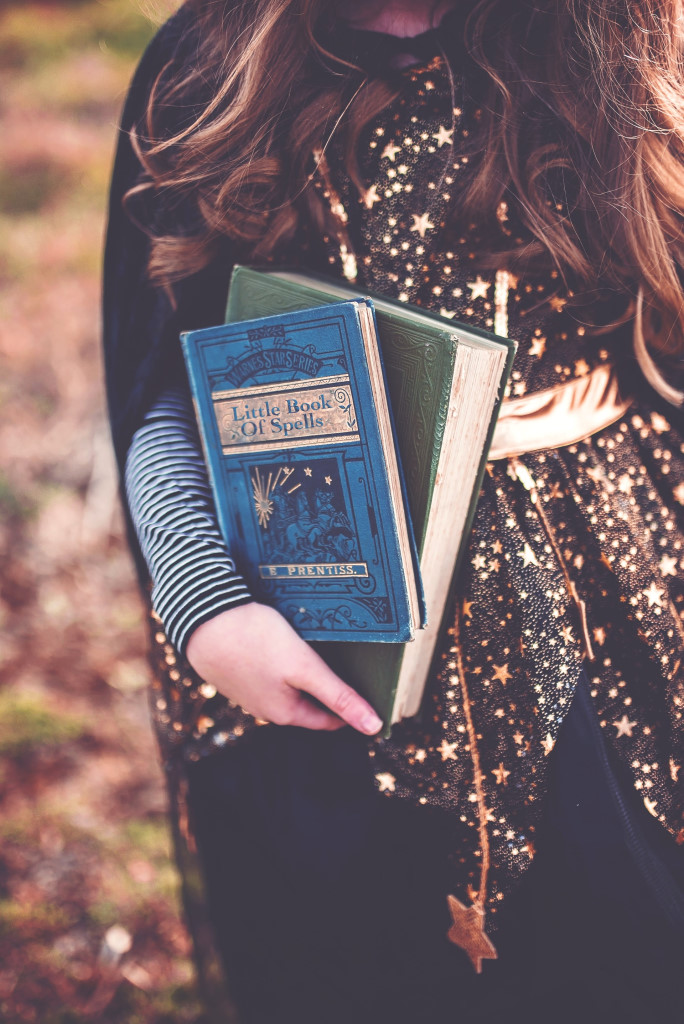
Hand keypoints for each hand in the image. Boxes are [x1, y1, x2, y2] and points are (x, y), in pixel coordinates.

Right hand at [185, 602, 383, 733]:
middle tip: (350, 661)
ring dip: (304, 672)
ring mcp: (249, 691)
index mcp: (285, 713)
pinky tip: (286, 640)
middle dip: (328, 686)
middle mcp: (265, 709)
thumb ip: (339, 696)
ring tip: (320, 646)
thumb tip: (374, 727)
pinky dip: (282, 661)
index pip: (330, 719)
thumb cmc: (255, 640)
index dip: (351, 705)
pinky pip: (269, 671)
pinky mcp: (237, 672)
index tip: (370, 686)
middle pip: (309, 702)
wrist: (202, 617)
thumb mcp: (305, 667)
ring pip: (288, 686)